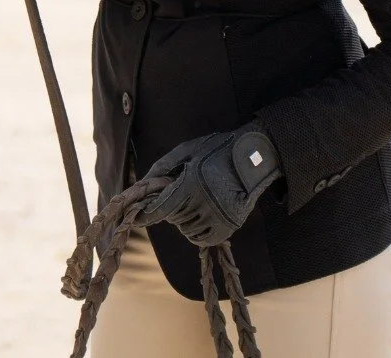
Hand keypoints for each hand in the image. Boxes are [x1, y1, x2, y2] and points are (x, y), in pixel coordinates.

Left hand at [138, 122, 281, 248]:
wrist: (253, 157)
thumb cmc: (217, 149)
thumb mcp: (188, 150)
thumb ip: (163, 165)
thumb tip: (143, 182)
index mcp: (192, 183)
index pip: (163, 208)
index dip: (148, 214)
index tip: (138, 217)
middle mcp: (205, 203)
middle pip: (174, 218)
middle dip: (170, 208)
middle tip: (178, 196)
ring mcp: (218, 217)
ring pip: (187, 230)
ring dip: (183, 220)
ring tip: (191, 203)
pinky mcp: (229, 226)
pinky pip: (203, 239)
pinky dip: (196, 232)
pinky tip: (198, 218)